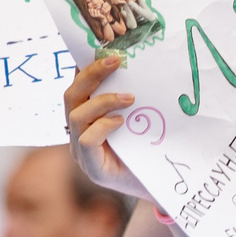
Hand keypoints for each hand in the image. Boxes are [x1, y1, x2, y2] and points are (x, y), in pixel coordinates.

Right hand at [64, 54, 148, 200]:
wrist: (163, 189)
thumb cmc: (153, 151)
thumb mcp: (143, 118)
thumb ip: (134, 99)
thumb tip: (142, 65)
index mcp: (88, 118)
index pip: (78, 87)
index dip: (86, 67)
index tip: (104, 48)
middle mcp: (79, 133)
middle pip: (71, 96)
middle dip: (92, 75)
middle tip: (116, 60)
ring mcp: (82, 152)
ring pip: (76, 116)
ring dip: (103, 101)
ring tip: (130, 97)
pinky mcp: (93, 168)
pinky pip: (86, 140)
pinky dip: (103, 126)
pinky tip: (121, 122)